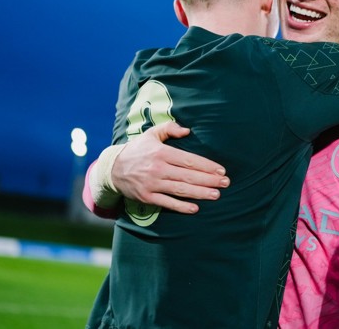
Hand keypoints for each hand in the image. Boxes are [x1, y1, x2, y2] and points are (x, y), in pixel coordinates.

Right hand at [112, 121, 228, 213]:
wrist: (112, 169)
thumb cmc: (137, 150)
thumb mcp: (151, 134)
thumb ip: (170, 129)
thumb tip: (187, 130)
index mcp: (161, 153)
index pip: (189, 160)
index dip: (207, 165)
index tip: (221, 170)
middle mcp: (158, 168)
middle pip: (188, 175)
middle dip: (209, 180)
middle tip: (226, 183)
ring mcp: (152, 184)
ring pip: (180, 190)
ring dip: (200, 193)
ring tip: (216, 194)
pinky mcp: (147, 197)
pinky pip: (167, 203)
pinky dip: (181, 206)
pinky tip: (195, 208)